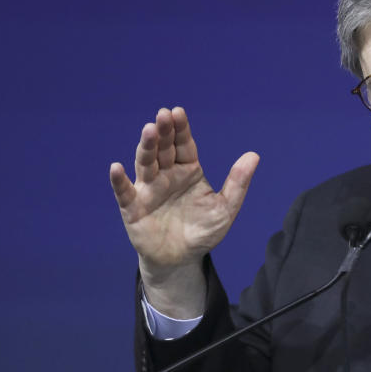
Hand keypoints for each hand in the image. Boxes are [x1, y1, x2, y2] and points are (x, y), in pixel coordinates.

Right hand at [110, 107, 258, 315]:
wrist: (182, 259)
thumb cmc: (203, 231)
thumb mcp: (225, 209)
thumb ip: (237, 184)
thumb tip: (254, 155)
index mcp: (188, 170)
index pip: (184, 145)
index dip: (181, 129)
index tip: (178, 112)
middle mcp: (166, 175)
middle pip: (163, 149)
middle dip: (163, 132)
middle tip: (162, 115)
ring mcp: (148, 189)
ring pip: (145, 164)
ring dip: (146, 148)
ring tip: (149, 131)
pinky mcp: (133, 207)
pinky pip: (124, 192)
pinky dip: (119, 180)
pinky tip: (116, 168)